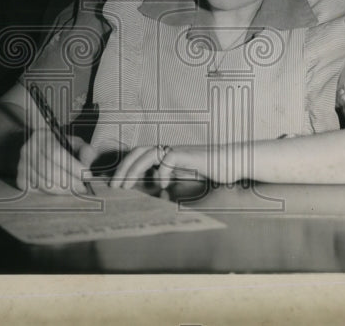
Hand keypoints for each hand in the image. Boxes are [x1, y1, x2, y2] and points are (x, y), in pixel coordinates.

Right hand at [16, 129, 96, 194]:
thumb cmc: (59, 148)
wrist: (37, 152)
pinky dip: (52, 195)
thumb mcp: (73, 143)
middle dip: (70, 181)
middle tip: (83, 187)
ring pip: (43, 183)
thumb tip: (88, 159)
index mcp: (42, 136)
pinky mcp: (20, 180)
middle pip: (49, 170)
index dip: (73, 166)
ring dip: (63, 190)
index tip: (87, 175)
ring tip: (75, 191)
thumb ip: (84, 150)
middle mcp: (28, 149)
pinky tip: (62, 192)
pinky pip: (37, 191)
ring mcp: (22, 165)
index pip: (56, 152)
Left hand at [109, 143, 244, 189]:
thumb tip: (154, 195)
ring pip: (148, 154)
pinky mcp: (188, 154)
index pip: (137, 156)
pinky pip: (168, 159)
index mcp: (164, 155)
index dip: (124, 168)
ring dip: (134, 170)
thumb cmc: (209, 172)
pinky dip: (162, 172)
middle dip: (122, 168)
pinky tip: (163, 186)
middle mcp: (167, 150)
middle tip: (114, 188)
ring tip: (127, 187)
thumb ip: (168, 183)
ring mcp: (177, 150)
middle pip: (137, 152)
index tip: (115, 185)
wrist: (231, 163)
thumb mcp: (184, 180)